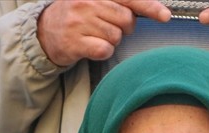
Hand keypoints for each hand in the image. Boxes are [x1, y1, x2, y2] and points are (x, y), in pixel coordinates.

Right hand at [37, 0, 171, 66]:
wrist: (44, 31)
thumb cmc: (76, 15)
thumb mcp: (94, 0)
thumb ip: (118, 2)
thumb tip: (151, 8)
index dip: (150, 7)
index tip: (165, 16)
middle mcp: (87, 4)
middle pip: (125, 20)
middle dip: (124, 28)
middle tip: (109, 28)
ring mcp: (79, 23)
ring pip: (115, 37)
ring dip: (111, 41)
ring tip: (95, 36)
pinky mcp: (74, 43)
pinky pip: (104, 50)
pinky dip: (103, 52)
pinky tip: (92, 47)